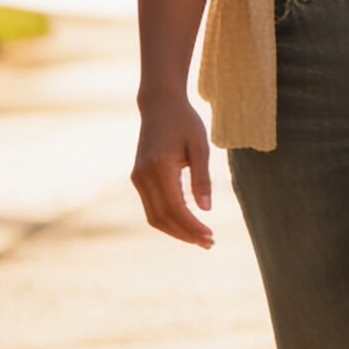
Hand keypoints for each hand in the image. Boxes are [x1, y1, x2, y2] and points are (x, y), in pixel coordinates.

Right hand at [130, 97, 214, 247]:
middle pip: (162, 217)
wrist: (159, 105)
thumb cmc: (184, 122)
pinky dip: (168, 219)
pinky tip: (186, 223)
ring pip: (154, 216)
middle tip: (209, 243)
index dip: (192, 226)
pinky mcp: (138, 178)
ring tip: (200, 238)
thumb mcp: (200, 146)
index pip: (175, 208)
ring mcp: (137, 178)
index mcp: (159, 167)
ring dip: (176, 230)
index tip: (210, 236)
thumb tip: (206, 209)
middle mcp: (143, 176)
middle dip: (185, 234)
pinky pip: (151, 207)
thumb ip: (202, 178)